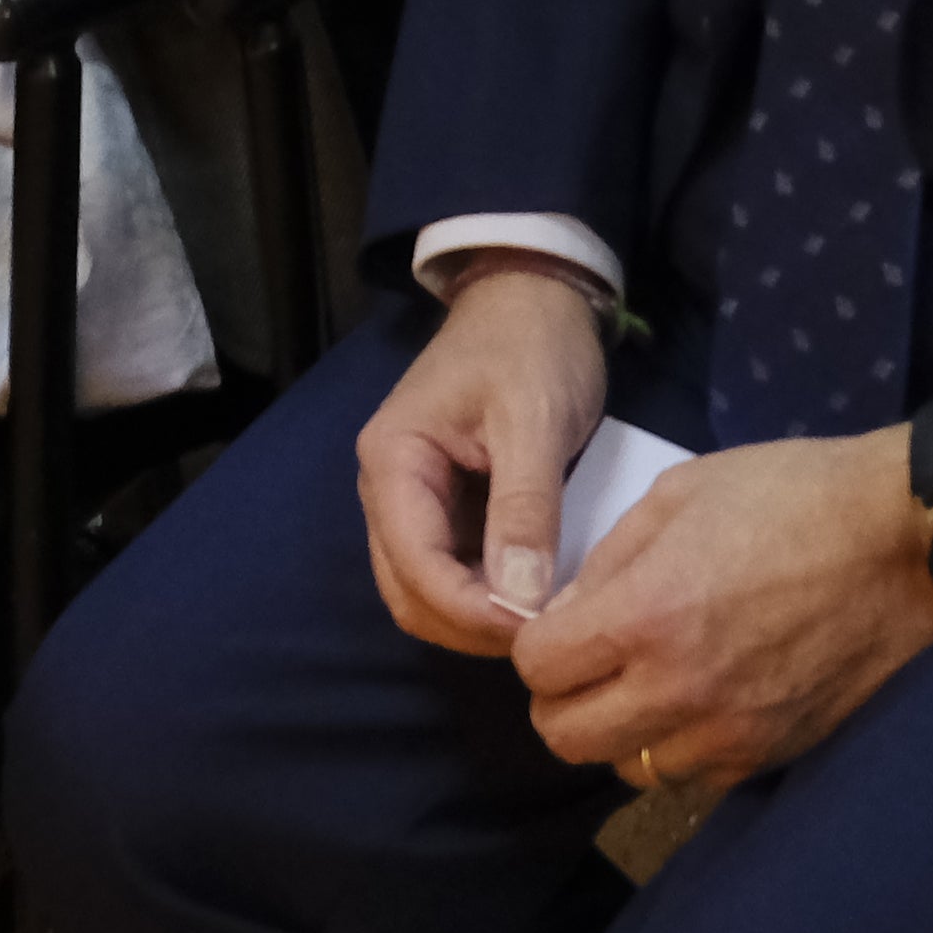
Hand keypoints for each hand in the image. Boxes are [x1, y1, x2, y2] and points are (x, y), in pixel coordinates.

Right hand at [359, 258, 611, 652]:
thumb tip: (520, 600)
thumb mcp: (534, 419)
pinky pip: (452, 570)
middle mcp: (389, 489)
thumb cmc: (531, 346)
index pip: (414, 566)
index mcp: (393, 461)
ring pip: (427, 591)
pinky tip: (535, 596)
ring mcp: (414, 500)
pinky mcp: (446, 507)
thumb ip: (524, 507)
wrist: (535, 298)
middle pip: (409, 592)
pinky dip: (487, 595)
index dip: (469, 609)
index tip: (534, 627)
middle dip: (469, 624)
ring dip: (477, 618)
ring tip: (543, 620)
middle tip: (543, 633)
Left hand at [511, 425, 932, 791]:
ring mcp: (731, 733)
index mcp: (648, 614)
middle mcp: (681, 690)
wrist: (902, 541)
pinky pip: (695, 778)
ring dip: (623, 731)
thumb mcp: (678, 494)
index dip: (536, 645)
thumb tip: (561, 619)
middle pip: (567, 739)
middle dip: (561, 701)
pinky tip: (701, 700)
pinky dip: (681, 748)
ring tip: (648, 682)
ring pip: (629, 769)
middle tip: (587, 664)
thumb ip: (607, 562)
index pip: (538, 670)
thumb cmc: (789, 495)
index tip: (560, 625)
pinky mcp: (774, 755)